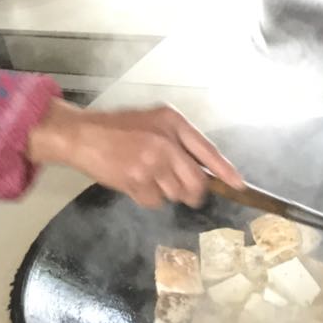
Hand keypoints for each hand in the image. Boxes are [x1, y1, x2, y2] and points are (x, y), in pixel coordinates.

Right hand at [28, 100, 243, 208]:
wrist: (82, 136)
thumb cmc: (119, 127)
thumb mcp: (154, 120)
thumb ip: (179, 139)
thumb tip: (205, 169)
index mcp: (173, 122)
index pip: (208, 150)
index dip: (225, 171)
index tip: (239, 186)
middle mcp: (165, 142)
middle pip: (196, 182)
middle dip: (192, 191)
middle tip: (180, 187)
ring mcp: (151, 164)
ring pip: (176, 194)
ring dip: (167, 192)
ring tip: (149, 175)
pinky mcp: (136, 182)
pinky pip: (155, 202)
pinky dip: (148, 197)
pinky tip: (136, 182)